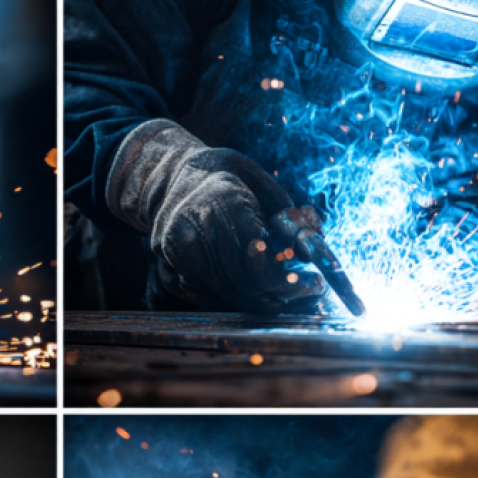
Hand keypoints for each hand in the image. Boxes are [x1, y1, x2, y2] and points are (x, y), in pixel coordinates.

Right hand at [106, 120, 326, 313]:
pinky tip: (250, 298)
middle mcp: (191, 221)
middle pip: (236, 273)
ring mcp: (173, 244)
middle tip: (301, 293)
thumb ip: (286, 215)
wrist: (176, 177)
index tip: (307, 280)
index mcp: (220, 195)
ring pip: (218, 288)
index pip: (252, 245)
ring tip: (280, 299)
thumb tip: (312, 250)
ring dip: (253, 300)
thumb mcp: (261, 182)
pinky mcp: (165, 260)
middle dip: (273, 291)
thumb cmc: (228, 179)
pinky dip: (228, 300)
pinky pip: (199, 292)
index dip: (279, 271)